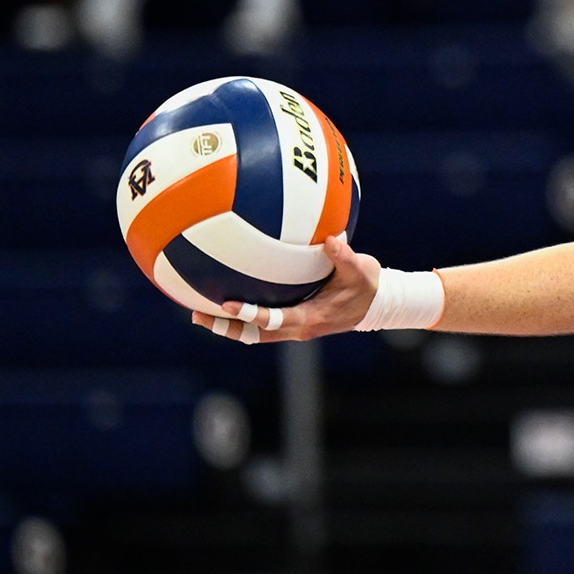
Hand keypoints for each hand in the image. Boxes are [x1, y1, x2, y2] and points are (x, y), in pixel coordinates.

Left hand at [191, 236, 379, 343]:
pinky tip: (224, 295)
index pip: (273, 321)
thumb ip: (344, 256)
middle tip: (197, 316)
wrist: (376, 303)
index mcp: (310, 319)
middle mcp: (296, 327)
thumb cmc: (367, 285)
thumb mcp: (360, 270)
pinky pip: (260, 320)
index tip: (227, 304)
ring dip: (227, 325)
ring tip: (197, 312)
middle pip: (253, 335)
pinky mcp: (291, 318)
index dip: (249, 315)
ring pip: (253, 332)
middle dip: (225, 328)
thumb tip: (330, 239)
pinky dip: (241, 313)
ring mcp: (292, 325)